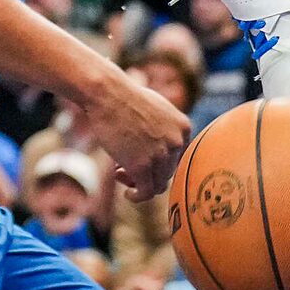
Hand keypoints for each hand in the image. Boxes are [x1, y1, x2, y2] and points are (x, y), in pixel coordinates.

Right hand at [89, 69, 192, 198]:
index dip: (159, 161)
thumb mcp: (156, 108)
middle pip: (167, 171)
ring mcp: (160, 156)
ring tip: (120, 173)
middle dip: (147, 171)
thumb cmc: (124, 97)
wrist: (106, 93)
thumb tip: (159, 154)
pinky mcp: (142, 166)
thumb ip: (165, 129)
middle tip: (123, 165)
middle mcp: (177, 143)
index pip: (178, 157)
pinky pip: (146, 192)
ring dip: (139, 182)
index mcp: (183, 127)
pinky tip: (127, 194)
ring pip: (158, 184)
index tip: (141, 158)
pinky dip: (137, 196)